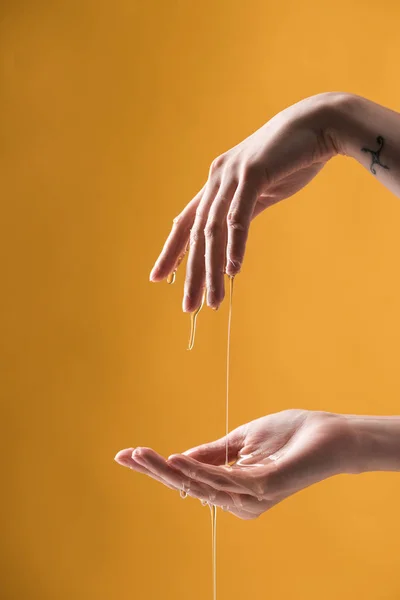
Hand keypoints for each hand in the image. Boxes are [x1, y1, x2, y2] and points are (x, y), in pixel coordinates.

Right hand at [114, 409, 355, 519]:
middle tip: (126, 456)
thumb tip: (179, 458)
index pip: (188, 480)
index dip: (157, 469)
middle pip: (188, 486)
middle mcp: (239, 500)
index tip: (127, 454)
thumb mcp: (241, 440)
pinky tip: (177, 458)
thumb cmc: (289, 436)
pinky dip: (198, 470)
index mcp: (233, 488)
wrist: (329, 434)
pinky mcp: (264, 488)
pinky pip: (224, 481)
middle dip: (155, 472)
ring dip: (169, 469)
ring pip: (201, 486)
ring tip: (142, 454)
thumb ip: (212, 453)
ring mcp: (251, 497)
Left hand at [150, 92, 346, 310]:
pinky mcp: (253, 174)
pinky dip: (235, 245)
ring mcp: (232, 176)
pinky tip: (232, 269)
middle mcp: (216, 180)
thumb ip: (242, 210)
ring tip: (213, 301)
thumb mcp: (259, 190)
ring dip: (211, 269)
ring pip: (213, 232)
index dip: (171, 252)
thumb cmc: (290, 158)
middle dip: (190, 274)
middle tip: (188, 307)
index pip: (185, 224)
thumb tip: (231, 238)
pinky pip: (239, 217)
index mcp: (215, 184)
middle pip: (195, 235)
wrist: (318, 124)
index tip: (158, 277)